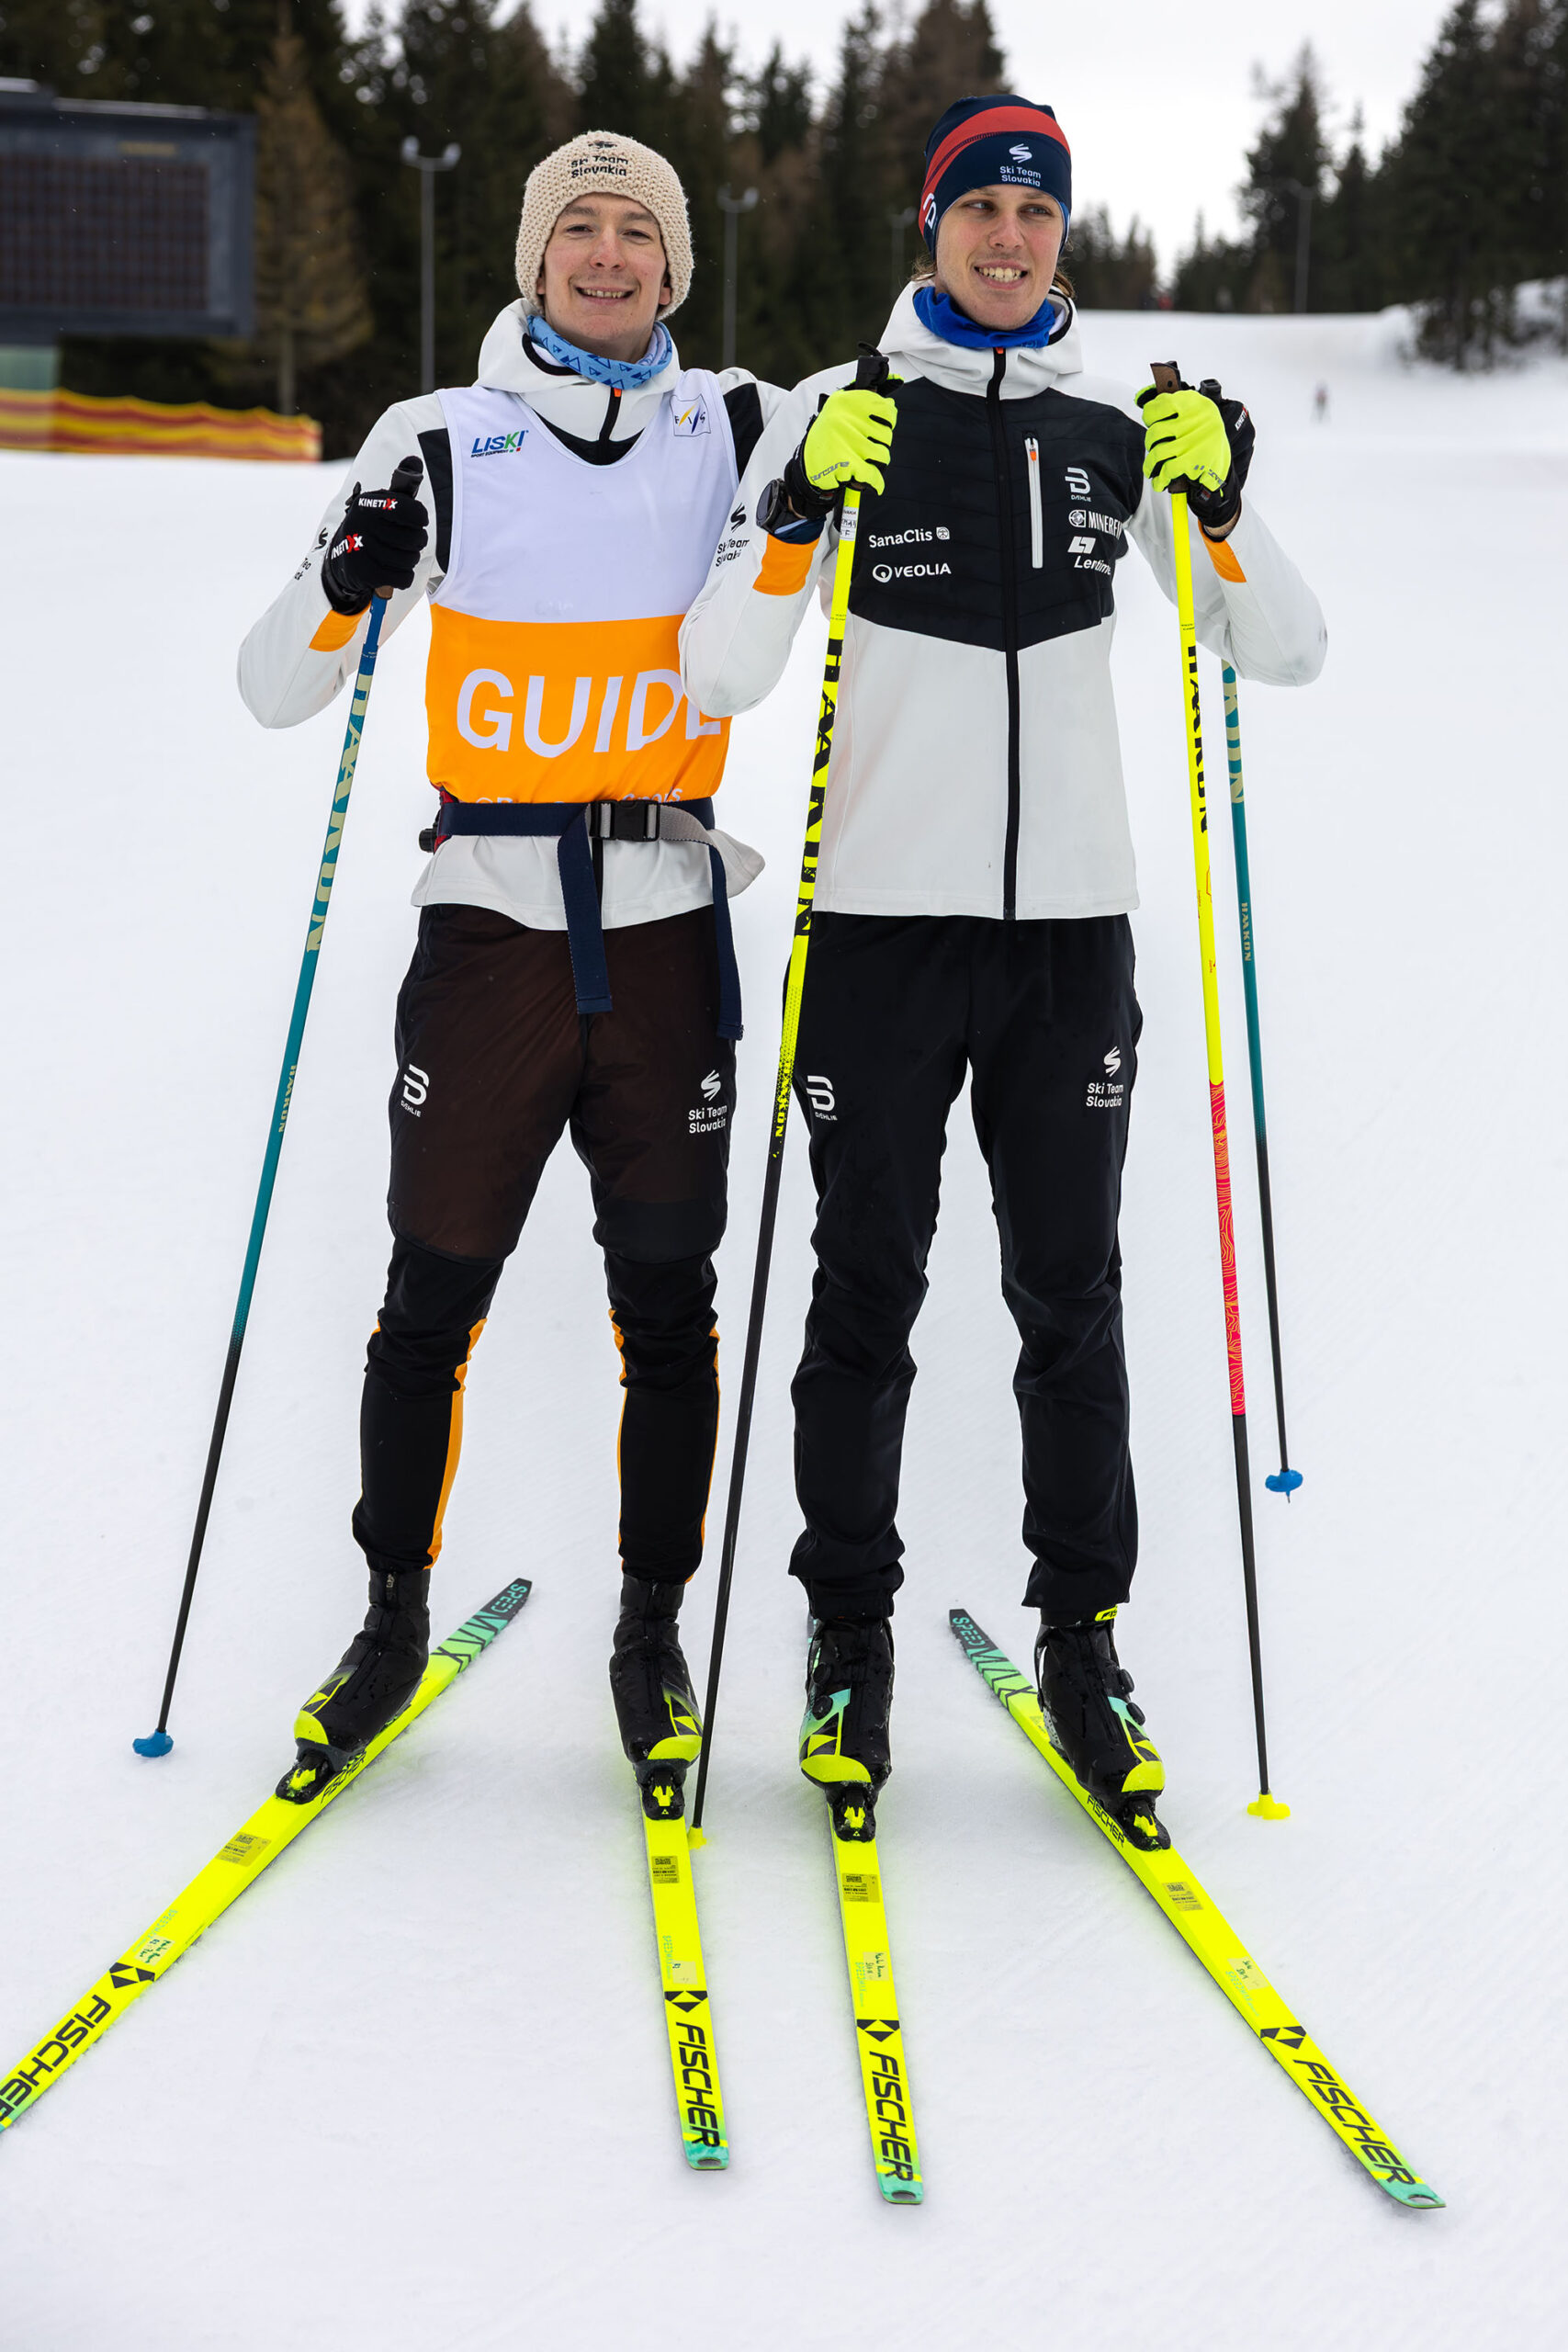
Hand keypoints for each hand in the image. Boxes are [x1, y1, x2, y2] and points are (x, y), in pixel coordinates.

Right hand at [321, 472, 428, 612]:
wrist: (344, 557)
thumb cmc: (372, 526)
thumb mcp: (383, 502)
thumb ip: (401, 485)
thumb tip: (414, 460)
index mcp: (369, 503)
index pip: (408, 509)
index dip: (420, 517)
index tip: (419, 521)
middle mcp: (363, 523)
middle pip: (414, 538)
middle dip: (418, 542)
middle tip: (412, 541)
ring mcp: (361, 548)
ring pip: (409, 559)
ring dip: (411, 559)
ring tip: (402, 555)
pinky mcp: (364, 571)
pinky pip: (402, 577)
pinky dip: (405, 576)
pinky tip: (398, 570)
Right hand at [783, 386, 897, 516]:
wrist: (806, 464)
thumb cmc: (827, 438)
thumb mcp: (839, 412)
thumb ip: (865, 406)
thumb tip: (891, 406)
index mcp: (844, 403)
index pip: (883, 408)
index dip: (890, 420)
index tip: (887, 425)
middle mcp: (844, 419)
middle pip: (885, 434)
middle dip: (882, 444)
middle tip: (870, 448)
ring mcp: (845, 441)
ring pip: (882, 454)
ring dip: (879, 463)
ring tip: (868, 463)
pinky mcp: (845, 463)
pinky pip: (872, 474)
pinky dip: (877, 481)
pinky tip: (877, 485)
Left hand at [1137, 380, 1253, 534]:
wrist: (1226, 460)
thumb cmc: (1206, 435)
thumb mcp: (1196, 412)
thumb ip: (1173, 404)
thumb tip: (1142, 398)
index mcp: (1195, 403)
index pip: (1162, 403)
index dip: (1150, 414)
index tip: (1149, 421)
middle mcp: (1196, 419)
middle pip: (1156, 431)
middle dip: (1149, 442)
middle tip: (1152, 447)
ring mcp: (1195, 440)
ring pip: (1158, 452)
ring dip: (1150, 464)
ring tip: (1151, 468)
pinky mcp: (1195, 461)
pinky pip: (1167, 469)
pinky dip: (1160, 479)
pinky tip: (1159, 482)